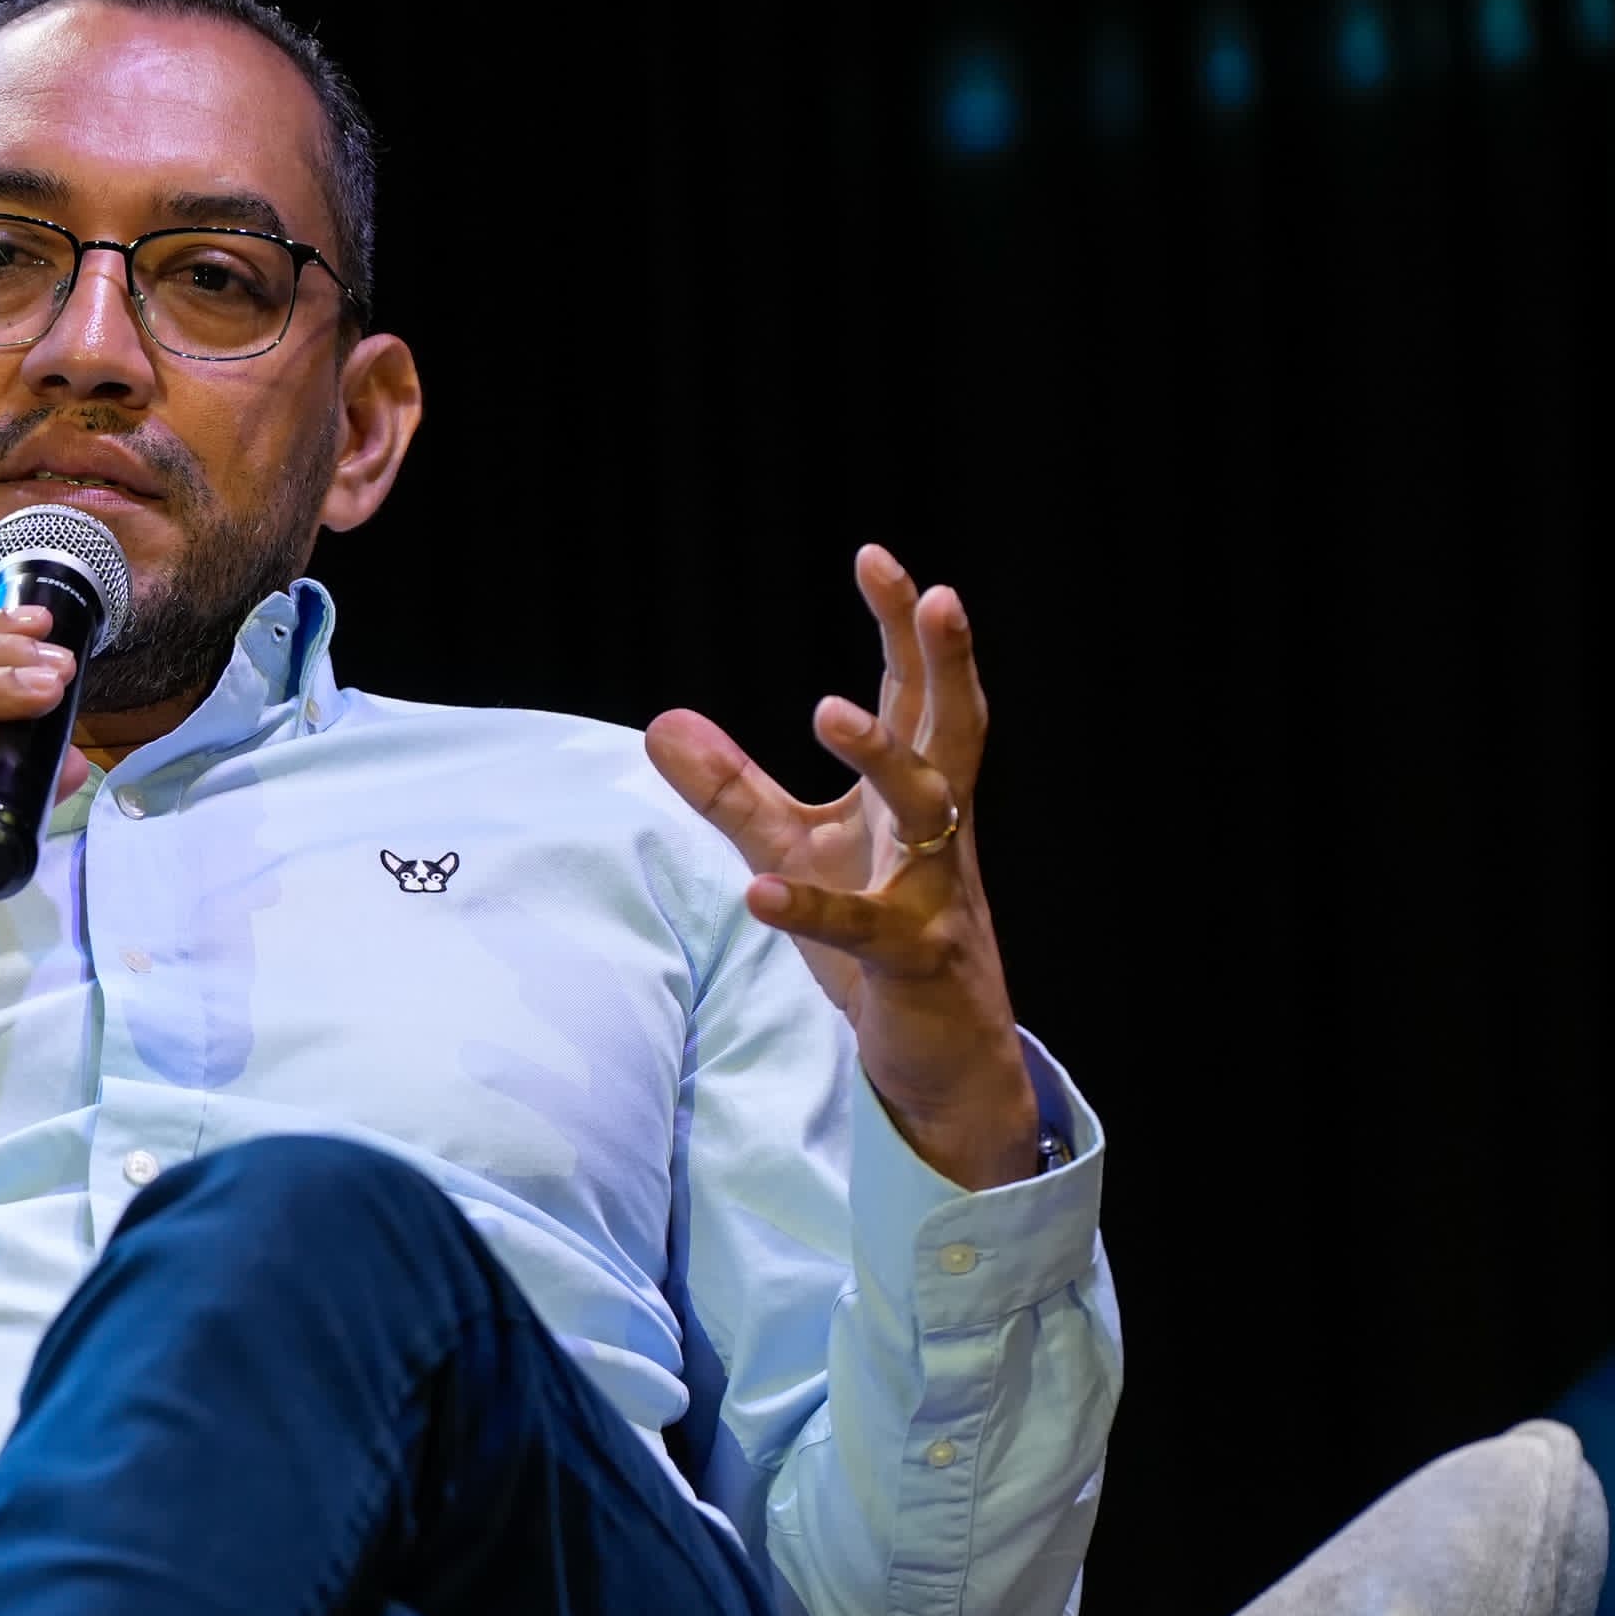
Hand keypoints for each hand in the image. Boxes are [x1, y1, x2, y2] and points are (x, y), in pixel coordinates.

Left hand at [648, 545, 1042, 1188]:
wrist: (945, 1057)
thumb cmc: (879, 940)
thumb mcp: (794, 852)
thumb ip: (733, 790)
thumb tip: (662, 721)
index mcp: (915, 797)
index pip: (914, 696)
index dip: (901, 628)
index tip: (878, 557)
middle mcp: (937, 832)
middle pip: (952, 727)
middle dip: (943, 659)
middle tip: (935, 592)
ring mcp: (934, 893)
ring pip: (928, 810)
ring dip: (883, 756)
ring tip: (826, 709)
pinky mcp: (914, 960)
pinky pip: (865, 929)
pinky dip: (812, 910)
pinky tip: (758, 893)